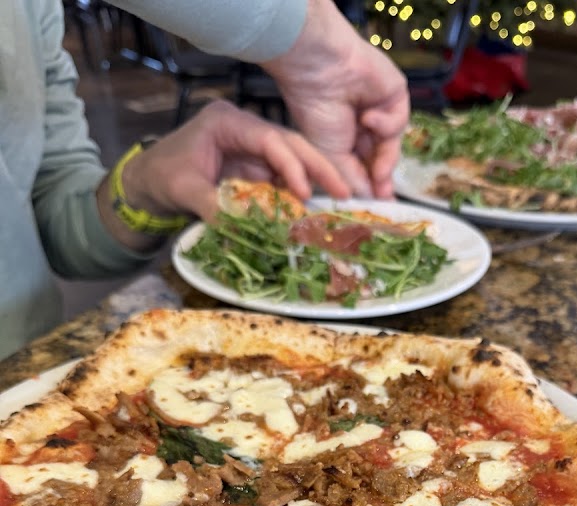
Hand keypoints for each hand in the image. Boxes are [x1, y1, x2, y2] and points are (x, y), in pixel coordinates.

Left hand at [103, 100, 349, 232]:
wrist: (147, 184)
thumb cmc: (160, 178)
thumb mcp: (183, 191)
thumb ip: (213, 206)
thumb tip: (244, 227)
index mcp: (226, 122)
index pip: (268, 139)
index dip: (290, 164)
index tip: (304, 191)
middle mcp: (244, 130)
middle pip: (289, 143)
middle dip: (318, 166)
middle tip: (345, 190)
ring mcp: (251, 149)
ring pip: (292, 160)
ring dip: (314, 180)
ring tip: (338, 200)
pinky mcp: (254, 168)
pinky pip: (282, 179)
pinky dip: (298, 194)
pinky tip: (315, 209)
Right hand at [266, 1, 409, 197]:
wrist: (320, 69)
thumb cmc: (316, 110)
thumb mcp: (332, 156)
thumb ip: (353, 180)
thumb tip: (370, 201)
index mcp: (346, 136)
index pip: (364, 165)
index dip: (371, 186)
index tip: (378, 207)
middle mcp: (364, 124)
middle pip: (381, 157)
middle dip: (383, 178)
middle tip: (386, 198)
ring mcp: (381, 108)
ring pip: (392, 143)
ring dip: (386, 159)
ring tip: (379, 172)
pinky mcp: (395, 94)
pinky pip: (398, 119)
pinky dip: (385, 124)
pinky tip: (367, 118)